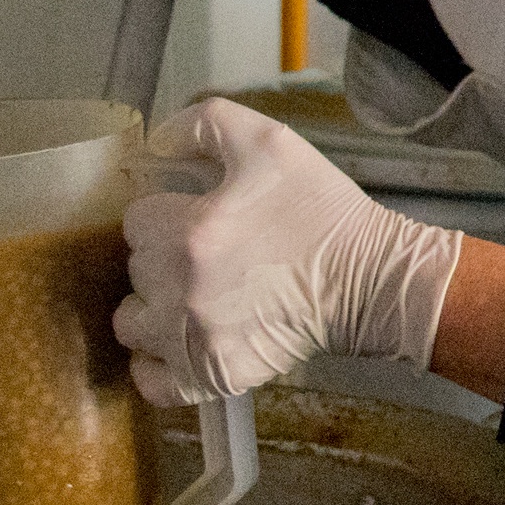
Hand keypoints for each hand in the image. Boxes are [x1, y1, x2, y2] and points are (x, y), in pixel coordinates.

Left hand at [115, 101, 462, 403]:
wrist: (373, 280)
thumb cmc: (324, 212)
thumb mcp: (271, 142)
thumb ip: (204, 123)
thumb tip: (157, 140)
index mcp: (190, 230)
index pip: (136, 220)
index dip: (167, 213)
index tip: (197, 217)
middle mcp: (181, 289)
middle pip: (134, 270)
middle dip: (162, 258)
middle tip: (206, 254)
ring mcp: (194, 339)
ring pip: (131, 325)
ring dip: (152, 310)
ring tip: (188, 300)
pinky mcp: (213, 376)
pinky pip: (152, 382)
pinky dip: (158, 365)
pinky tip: (179, 345)